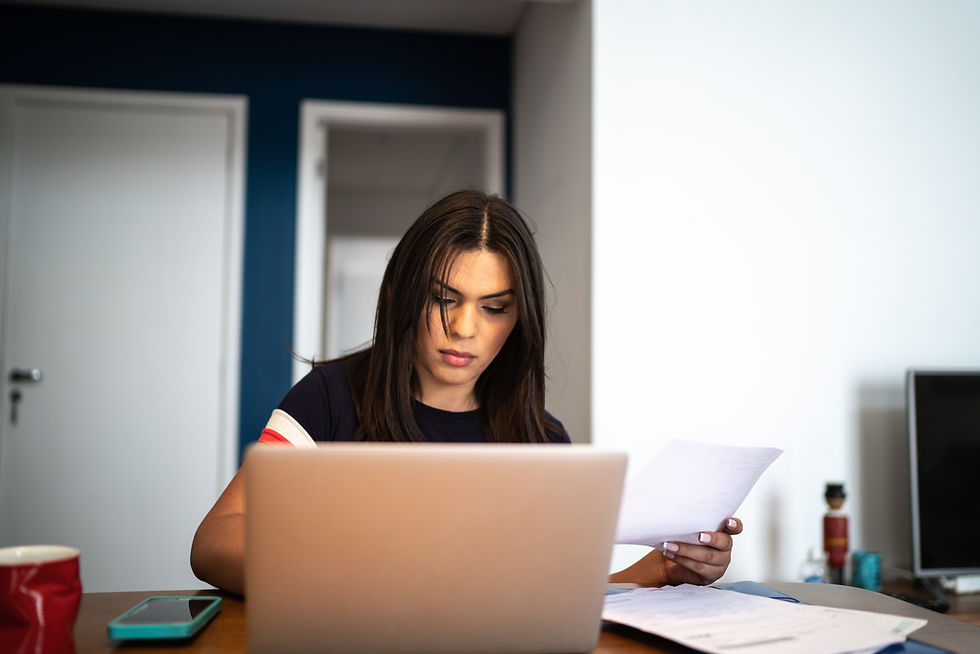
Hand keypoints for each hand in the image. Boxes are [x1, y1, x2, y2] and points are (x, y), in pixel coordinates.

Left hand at [608, 517, 742, 586]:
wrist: (670, 558)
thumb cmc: (681, 538)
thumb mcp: (686, 526)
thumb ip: (689, 519)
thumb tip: (674, 505)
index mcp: (722, 531)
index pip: (736, 527)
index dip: (735, 525)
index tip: (728, 522)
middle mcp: (724, 547)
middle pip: (724, 543)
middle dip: (710, 539)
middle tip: (698, 536)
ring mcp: (720, 562)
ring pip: (708, 556)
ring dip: (687, 550)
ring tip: (670, 545)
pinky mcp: (711, 574)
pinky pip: (699, 568)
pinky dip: (683, 560)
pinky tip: (671, 554)